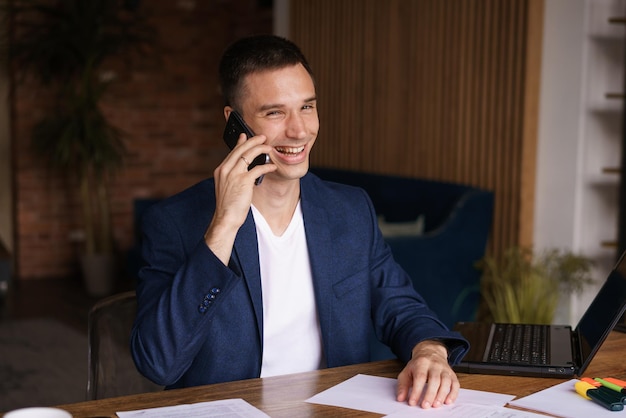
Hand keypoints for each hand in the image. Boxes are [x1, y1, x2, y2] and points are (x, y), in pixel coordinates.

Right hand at [204, 134, 274, 263]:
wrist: (226, 218)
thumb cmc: (228, 205)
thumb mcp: (227, 187)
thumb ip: (232, 176)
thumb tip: (244, 170)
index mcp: (221, 170)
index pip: (232, 152)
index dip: (240, 142)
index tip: (245, 135)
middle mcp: (225, 169)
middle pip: (241, 149)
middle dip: (253, 141)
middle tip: (262, 137)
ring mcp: (233, 174)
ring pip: (249, 154)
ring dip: (261, 149)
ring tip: (269, 147)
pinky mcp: (243, 180)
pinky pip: (258, 168)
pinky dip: (267, 166)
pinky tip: (272, 166)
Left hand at [396, 340, 459, 408]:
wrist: (431, 351)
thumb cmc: (418, 364)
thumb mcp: (407, 371)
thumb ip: (403, 385)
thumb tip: (400, 398)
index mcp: (421, 363)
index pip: (420, 377)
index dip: (416, 391)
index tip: (412, 402)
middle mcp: (434, 365)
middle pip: (434, 379)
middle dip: (430, 394)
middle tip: (425, 406)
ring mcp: (444, 369)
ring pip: (446, 381)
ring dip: (442, 395)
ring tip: (436, 405)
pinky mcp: (452, 374)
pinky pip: (455, 384)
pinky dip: (453, 393)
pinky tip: (448, 401)